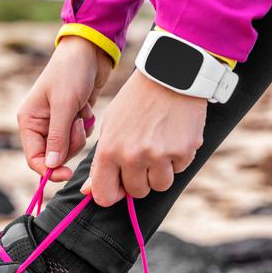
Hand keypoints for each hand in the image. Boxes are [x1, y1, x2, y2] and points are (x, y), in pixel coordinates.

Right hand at [17, 36, 112, 181]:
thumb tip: (50, 166)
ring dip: (79, 134)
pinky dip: (86, 126)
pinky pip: (79, 136)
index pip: (34, 158)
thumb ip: (57, 138)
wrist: (90, 52)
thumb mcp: (64, 105)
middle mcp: (39, 125)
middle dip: (70, 143)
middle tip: (77, 124)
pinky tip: (86, 108)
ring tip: (81, 111)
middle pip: (54, 155)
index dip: (49, 170)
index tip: (68, 174)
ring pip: (69, 147)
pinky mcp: (71, 119)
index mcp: (29, 121)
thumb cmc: (72, 73)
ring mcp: (56, 122)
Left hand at [80, 71, 205, 204]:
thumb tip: (88, 192)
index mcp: (109, 150)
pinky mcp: (184, 151)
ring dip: (160, 172)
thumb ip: (99, 162)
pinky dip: (177, 158)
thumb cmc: (135, 102)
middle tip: (142, 155)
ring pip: (160, 185)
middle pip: (136, 192)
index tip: (118, 186)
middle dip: (139, 179)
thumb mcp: (110, 126)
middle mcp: (133, 156)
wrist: (169, 76)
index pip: (104, 195)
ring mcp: (160, 155)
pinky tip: (173, 136)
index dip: (112, 194)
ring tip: (158, 146)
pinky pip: (180, 169)